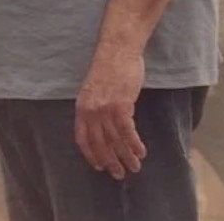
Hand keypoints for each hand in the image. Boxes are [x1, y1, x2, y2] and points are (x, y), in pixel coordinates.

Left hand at [75, 50, 145, 179]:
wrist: (117, 49)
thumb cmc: (108, 66)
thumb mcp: (93, 89)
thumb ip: (95, 107)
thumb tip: (102, 128)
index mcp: (82, 106)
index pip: (83, 138)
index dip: (91, 155)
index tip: (99, 166)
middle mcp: (91, 111)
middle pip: (100, 144)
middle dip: (110, 161)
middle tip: (119, 174)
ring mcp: (106, 109)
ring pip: (116, 141)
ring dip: (126, 157)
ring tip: (134, 167)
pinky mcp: (121, 106)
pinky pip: (128, 133)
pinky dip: (135, 145)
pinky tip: (141, 152)